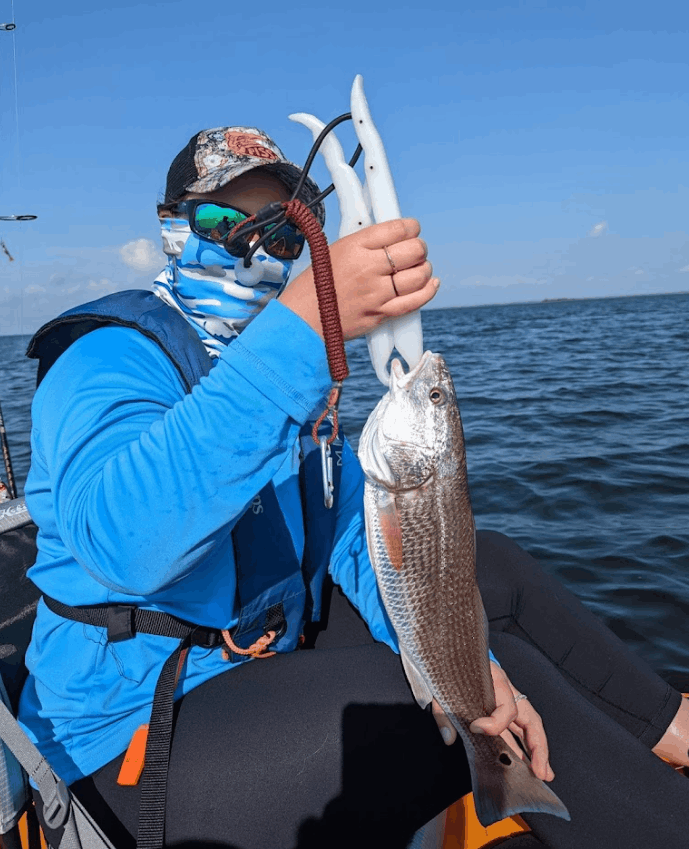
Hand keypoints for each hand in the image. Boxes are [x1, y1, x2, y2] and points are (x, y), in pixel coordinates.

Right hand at [279, 218, 438, 340]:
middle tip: (414, 251)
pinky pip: (415, 300)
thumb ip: (362, 243)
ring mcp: (377, 292)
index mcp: (355, 246)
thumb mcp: (333, 251)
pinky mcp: (381, 313)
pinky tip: (430, 283)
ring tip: (418, 268)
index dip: (411, 227)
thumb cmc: (314, 286)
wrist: (302, 319)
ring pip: (419, 274)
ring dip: (424, 269)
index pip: (397, 228)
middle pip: (414, 249)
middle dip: (419, 248)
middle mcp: (368, 267)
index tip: (411, 230)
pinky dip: (428, 290)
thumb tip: (388, 235)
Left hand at [431, 661, 554, 781]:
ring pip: (529, 727)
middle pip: (532, 720)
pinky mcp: (501, 709)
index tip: (475, 728)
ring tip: (543, 774)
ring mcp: (506, 700)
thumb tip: (448, 739)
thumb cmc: (450, 667)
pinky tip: (528, 766)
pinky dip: (524, 748)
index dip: (495, 723)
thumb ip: (443, 713)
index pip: (507, 707)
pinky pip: (517, 730)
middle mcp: (507, 691)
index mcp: (496, 681)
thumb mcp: (442, 687)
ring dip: (537, 751)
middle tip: (541, 772)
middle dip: (538, 747)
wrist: (450, 652)